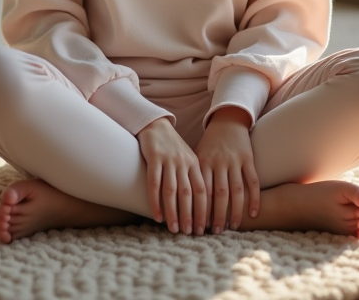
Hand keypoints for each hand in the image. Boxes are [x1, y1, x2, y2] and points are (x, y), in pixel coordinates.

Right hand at [136, 118, 206, 234]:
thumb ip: (193, 178)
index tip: (204, 227)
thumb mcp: (188, 159)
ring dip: (173, 212)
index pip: (203, 191)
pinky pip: (154, 183)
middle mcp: (184, 163)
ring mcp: (169, 160)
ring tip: (174, 229)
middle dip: (190, 215)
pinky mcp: (154, 158)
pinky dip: (155, 202)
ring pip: (172, 191)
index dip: (204, 210)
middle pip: (189, 194)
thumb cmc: (173, 147)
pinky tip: (157, 216)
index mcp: (195, 164)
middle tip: (190, 233)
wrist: (156, 125)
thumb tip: (200, 205)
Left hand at [195, 106, 259, 232]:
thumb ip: (191, 176)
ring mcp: (234, 160)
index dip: (199, 210)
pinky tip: (253, 214)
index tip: (197, 226)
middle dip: (216, 215)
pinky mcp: (248, 158)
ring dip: (234, 211)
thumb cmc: (209, 145)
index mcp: (202, 163)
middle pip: (218, 194)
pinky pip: (252, 181)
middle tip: (214, 232)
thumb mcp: (196, 156)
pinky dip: (254, 198)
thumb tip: (177, 202)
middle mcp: (218, 162)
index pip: (200, 191)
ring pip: (236, 190)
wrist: (227, 121)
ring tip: (232, 227)